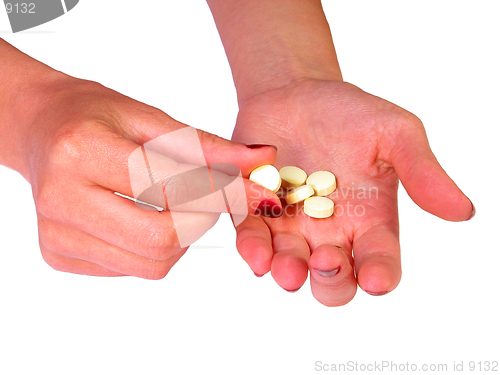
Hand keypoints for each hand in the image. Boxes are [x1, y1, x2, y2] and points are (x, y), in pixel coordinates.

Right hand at [5, 74, 280, 277]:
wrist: (41, 130)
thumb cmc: (95, 116)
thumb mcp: (151, 119)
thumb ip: (209, 147)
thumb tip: (264, 160)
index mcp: (83, 150)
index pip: (169, 186)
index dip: (221, 193)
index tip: (258, 194)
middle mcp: (62, 198)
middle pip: (162, 237)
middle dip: (201, 220)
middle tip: (206, 197)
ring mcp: (56, 233)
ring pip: (153, 263)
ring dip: (181, 237)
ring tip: (168, 203)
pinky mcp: (58, 255)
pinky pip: (132, 268)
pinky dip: (154, 248)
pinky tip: (140, 215)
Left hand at [232, 79, 473, 305]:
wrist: (297, 93)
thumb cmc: (351, 114)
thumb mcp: (394, 133)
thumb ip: (421, 171)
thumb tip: (463, 211)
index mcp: (369, 221)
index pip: (379, 262)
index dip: (380, 276)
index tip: (377, 279)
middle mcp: (330, 232)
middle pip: (333, 279)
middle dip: (331, 282)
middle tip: (328, 262)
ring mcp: (290, 227)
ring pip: (290, 268)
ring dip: (289, 273)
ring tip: (291, 269)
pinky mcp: (255, 214)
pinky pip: (254, 242)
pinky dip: (254, 251)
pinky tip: (257, 255)